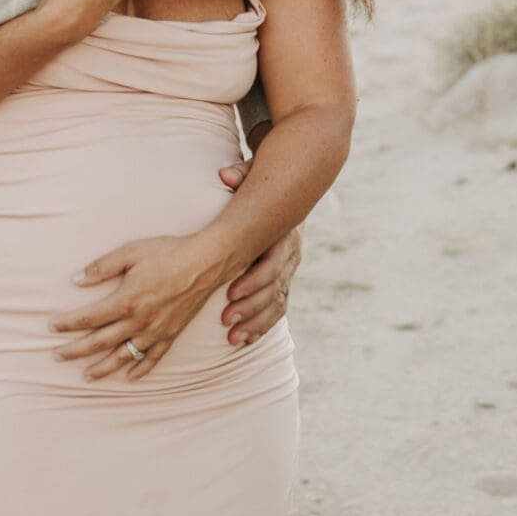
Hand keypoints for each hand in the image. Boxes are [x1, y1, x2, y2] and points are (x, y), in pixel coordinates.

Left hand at [52, 234, 222, 379]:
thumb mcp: (131, 251)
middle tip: (57, 356)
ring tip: (86, 376)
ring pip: (124, 356)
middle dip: (75, 351)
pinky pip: (153, 358)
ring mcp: (156, 331)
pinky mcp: (171, 335)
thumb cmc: (168, 253)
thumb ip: (101, 267)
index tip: (51, 326)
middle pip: (100, 342)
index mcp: (126, 300)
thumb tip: (76, 280)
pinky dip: (141, 369)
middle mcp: (139, 321)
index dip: (67, 324)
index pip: (88, 318)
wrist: (207, 262)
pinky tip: (129, 377)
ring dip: (103, 368)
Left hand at [218, 159, 301, 341]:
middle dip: (251, 306)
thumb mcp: (255, 180)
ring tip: (232, 337)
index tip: (230, 292)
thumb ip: (242, 177)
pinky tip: (244, 340)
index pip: (274, 263)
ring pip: (277, 304)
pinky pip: (276, 311)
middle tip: (226, 320)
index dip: (254, 280)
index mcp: (284, 236)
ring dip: (255, 322)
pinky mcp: (282, 286)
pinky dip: (261, 326)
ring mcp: (288, 274)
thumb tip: (226, 175)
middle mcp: (290, 258)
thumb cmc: (261, 191)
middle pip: (275, 288)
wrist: (284, 201)